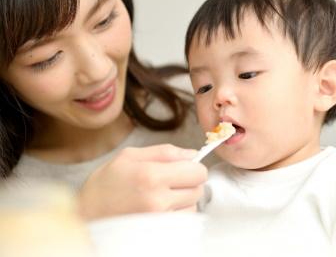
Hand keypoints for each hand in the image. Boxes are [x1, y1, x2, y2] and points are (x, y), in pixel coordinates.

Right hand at [78, 144, 206, 219]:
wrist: (86, 216)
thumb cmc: (105, 184)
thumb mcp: (129, 156)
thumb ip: (164, 151)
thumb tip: (192, 154)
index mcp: (151, 175)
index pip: (197, 171)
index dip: (192, 166)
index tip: (183, 167)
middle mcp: (158, 200)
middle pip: (198, 188)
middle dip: (189, 181)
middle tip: (170, 181)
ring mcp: (160, 220)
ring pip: (193, 205)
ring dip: (184, 198)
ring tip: (161, 195)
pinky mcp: (161, 233)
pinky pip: (184, 220)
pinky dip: (178, 212)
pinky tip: (160, 209)